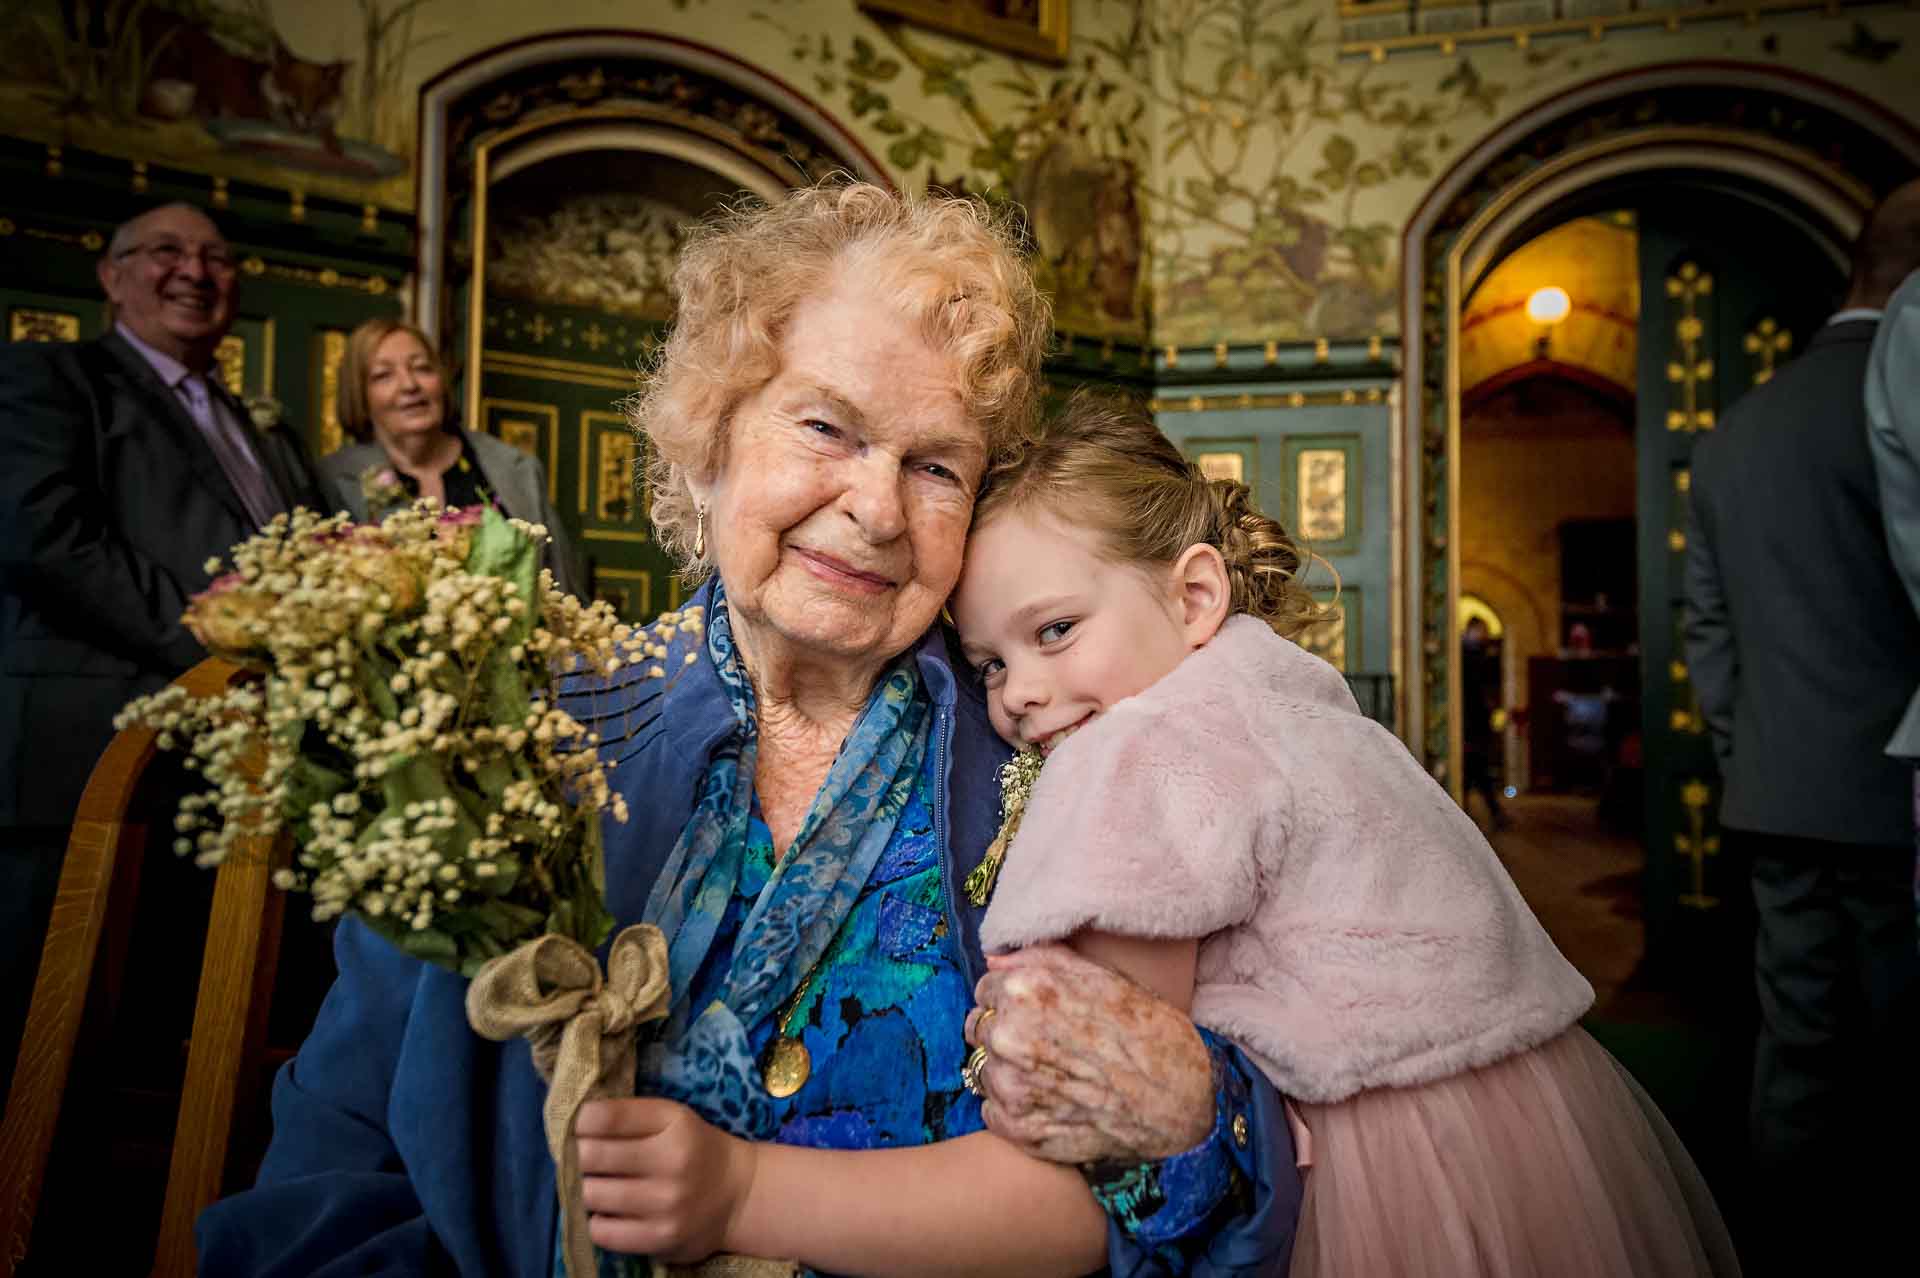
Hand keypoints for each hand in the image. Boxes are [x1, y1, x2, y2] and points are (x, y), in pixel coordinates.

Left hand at [577, 1096, 757, 1261]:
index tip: (586, 1129)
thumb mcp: (672, 1117)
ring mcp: (666, 1204)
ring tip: (604, 1186)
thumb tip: (574, 1124)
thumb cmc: (694, 1149)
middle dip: (582, 1156)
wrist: (739, 1195)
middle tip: (592, 1160)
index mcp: (673, 1123)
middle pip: (589, 1156)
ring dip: (590, 1189)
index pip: (603, 1118)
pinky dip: (599, 1222)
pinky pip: (602, 1232)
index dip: (582, 1123)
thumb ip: (627, 1114)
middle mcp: (672, 1162)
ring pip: (592, 1194)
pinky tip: (613, 1213)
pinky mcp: (661, 1239)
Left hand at [967, 944, 1213, 1164]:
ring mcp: (1011, 1087)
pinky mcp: (1018, 1129)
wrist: (1178, 1100)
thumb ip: (1040, 960)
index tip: (1037, 1014)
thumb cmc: (1146, 1031)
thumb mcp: (1100, 977)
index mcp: (1024, 992)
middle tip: (1047, 1046)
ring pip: (984, 1071)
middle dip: (1006, 1034)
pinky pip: (991, 1111)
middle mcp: (1009, 1037)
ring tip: (1054, 1076)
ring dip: (1008, 1072)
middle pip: (979, 1029)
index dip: (1012, 1000)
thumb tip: (995, 960)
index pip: (985, 990)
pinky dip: (1014, 1109)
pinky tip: (1051, 1103)